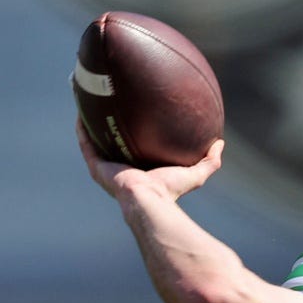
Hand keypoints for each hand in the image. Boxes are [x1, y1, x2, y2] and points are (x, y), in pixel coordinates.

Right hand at [76, 119, 222, 201]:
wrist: (149, 201)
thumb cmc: (170, 191)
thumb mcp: (194, 174)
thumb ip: (209, 161)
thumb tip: (220, 143)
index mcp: (140, 171)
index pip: (135, 150)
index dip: (133, 135)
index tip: (135, 118)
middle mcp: (120, 168)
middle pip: (112, 143)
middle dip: (109, 126)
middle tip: (109, 105)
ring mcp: (106, 168)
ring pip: (95, 141)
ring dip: (91, 123)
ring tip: (89, 101)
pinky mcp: (97, 167)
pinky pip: (86, 144)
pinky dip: (83, 128)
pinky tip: (82, 111)